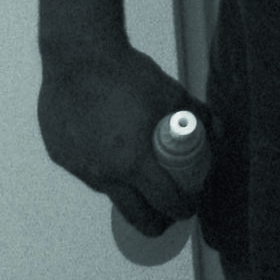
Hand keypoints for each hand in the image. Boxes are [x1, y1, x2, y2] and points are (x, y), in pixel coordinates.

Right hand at [36, 43, 203, 232]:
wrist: (78, 58)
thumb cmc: (129, 75)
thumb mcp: (173, 94)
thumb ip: (199, 116)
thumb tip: (218, 133)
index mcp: (134, 162)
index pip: (165, 202)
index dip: (183, 209)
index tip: (190, 206)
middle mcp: (105, 173)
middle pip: (137, 217)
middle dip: (157, 221)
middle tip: (168, 212)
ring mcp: (80, 168)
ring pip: (111, 193)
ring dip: (129, 192)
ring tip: (141, 176)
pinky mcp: (61, 157)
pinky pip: (88, 172)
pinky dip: (104, 168)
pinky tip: (111, 147)